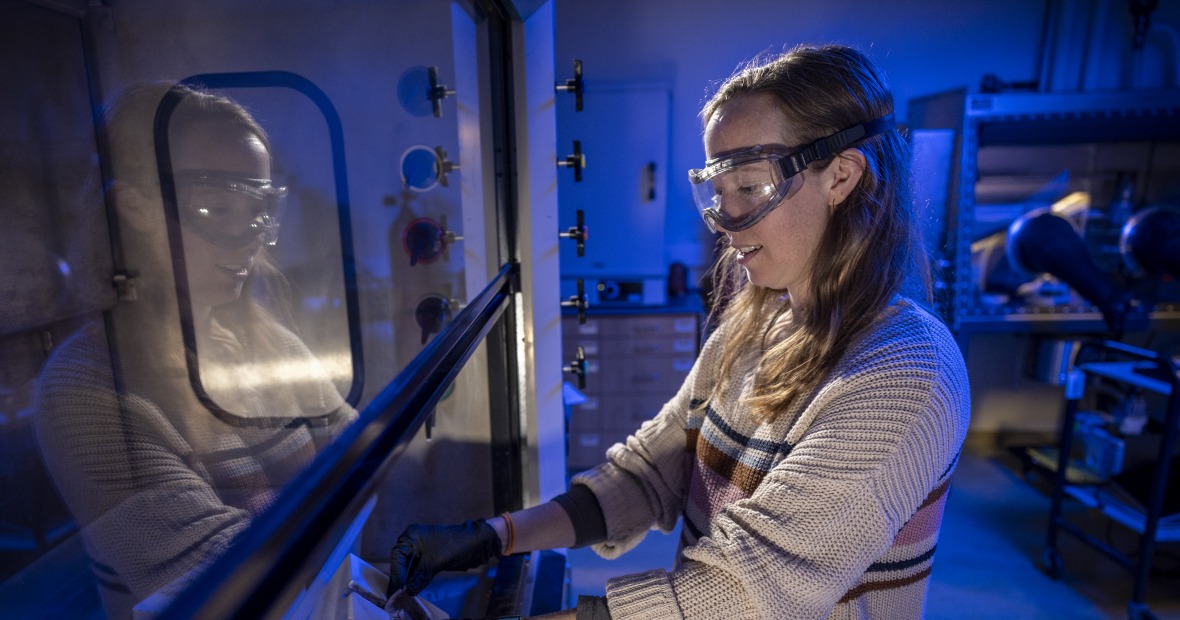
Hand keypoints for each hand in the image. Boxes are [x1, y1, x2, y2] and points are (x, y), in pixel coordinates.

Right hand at [387, 520, 501, 596]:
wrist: (476, 543)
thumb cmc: (454, 546)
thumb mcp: (434, 562)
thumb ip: (419, 577)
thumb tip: (408, 591)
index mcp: (411, 535)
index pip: (397, 555)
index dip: (396, 572)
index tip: (398, 587)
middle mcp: (413, 542)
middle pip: (401, 562)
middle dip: (399, 579)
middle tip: (394, 595)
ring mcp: (421, 551)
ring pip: (409, 569)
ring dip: (406, 582)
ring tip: (400, 596)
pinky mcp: (429, 560)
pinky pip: (418, 572)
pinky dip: (415, 581)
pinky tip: (411, 591)